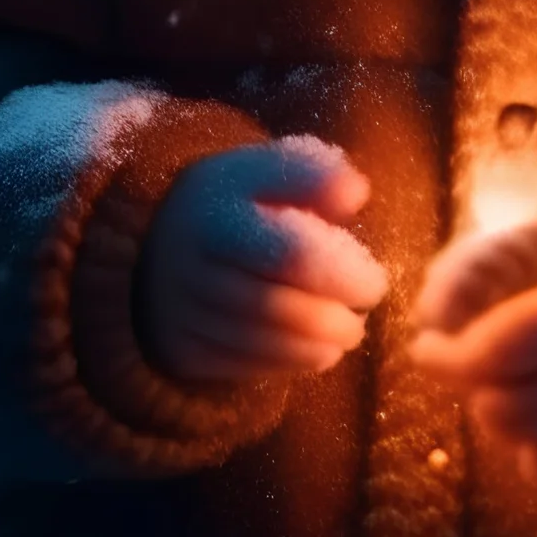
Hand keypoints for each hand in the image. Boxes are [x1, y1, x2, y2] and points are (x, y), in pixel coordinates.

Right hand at [136, 135, 387, 382]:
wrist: (160, 240)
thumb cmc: (236, 201)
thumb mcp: (266, 169)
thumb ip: (312, 175)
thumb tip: (356, 194)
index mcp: (215, 209)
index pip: (289, 251)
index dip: (340, 274)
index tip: (376, 280)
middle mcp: (190, 263)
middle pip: (273, 305)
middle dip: (331, 319)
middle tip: (364, 315)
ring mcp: (181, 311)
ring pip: (258, 342)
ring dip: (315, 346)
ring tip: (347, 334)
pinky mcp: (181, 348)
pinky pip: (241, 366)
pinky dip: (288, 364)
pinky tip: (318, 352)